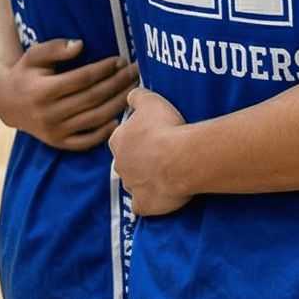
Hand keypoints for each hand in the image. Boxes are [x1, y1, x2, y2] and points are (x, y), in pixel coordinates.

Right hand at [0, 35, 138, 149]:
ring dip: (118, 104)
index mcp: (42, 91)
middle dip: (118, 83)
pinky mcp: (58, 143)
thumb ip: (55, 48)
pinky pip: (86, 141)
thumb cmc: (27, 73)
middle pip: (93, 98)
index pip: (83, 79)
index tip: (121, 60)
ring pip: (95, 118)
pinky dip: (105, 132)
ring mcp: (54, 131)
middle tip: (135, 72)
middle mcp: (48, 114)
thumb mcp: (34, 55)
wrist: (8, 103)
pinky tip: (120, 118)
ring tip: (135, 89)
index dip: (105, 69)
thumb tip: (80, 45)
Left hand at [109, 88, 192, 215]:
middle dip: (140, 159)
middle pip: (127, 162)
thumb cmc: (165, 128)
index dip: (136, 137)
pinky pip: (141, 206)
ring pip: (134, 182)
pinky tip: (159, 197)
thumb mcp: (151, 101)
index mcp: (118, 141)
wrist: (180, 159)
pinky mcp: (144, 204)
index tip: (152, 135)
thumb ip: (137, 96)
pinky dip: (147, 202)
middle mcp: (120, 165)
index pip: (121, 138)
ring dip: (146, 179)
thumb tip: (130, 93)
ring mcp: (131, 186)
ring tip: (168, 172)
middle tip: (162, 153)